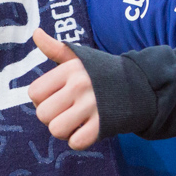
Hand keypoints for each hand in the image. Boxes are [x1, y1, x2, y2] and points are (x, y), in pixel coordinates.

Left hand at [26, 28, 100, 148]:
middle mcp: (79, 86)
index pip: (35, 92)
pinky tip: (85, 130)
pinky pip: (76, 142)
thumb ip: (54, 48)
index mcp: (70, 70)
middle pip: (43, 114)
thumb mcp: (79, 57)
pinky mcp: (103, 125)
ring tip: (74, 122)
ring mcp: (92, 106)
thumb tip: (35, 33)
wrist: (140, 85)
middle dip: (51, 117)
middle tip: (65, 111)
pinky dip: (78, 141)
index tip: (54, 96)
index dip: (41, 99)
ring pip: (56, 130)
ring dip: (63, 130)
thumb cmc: (102, 72)